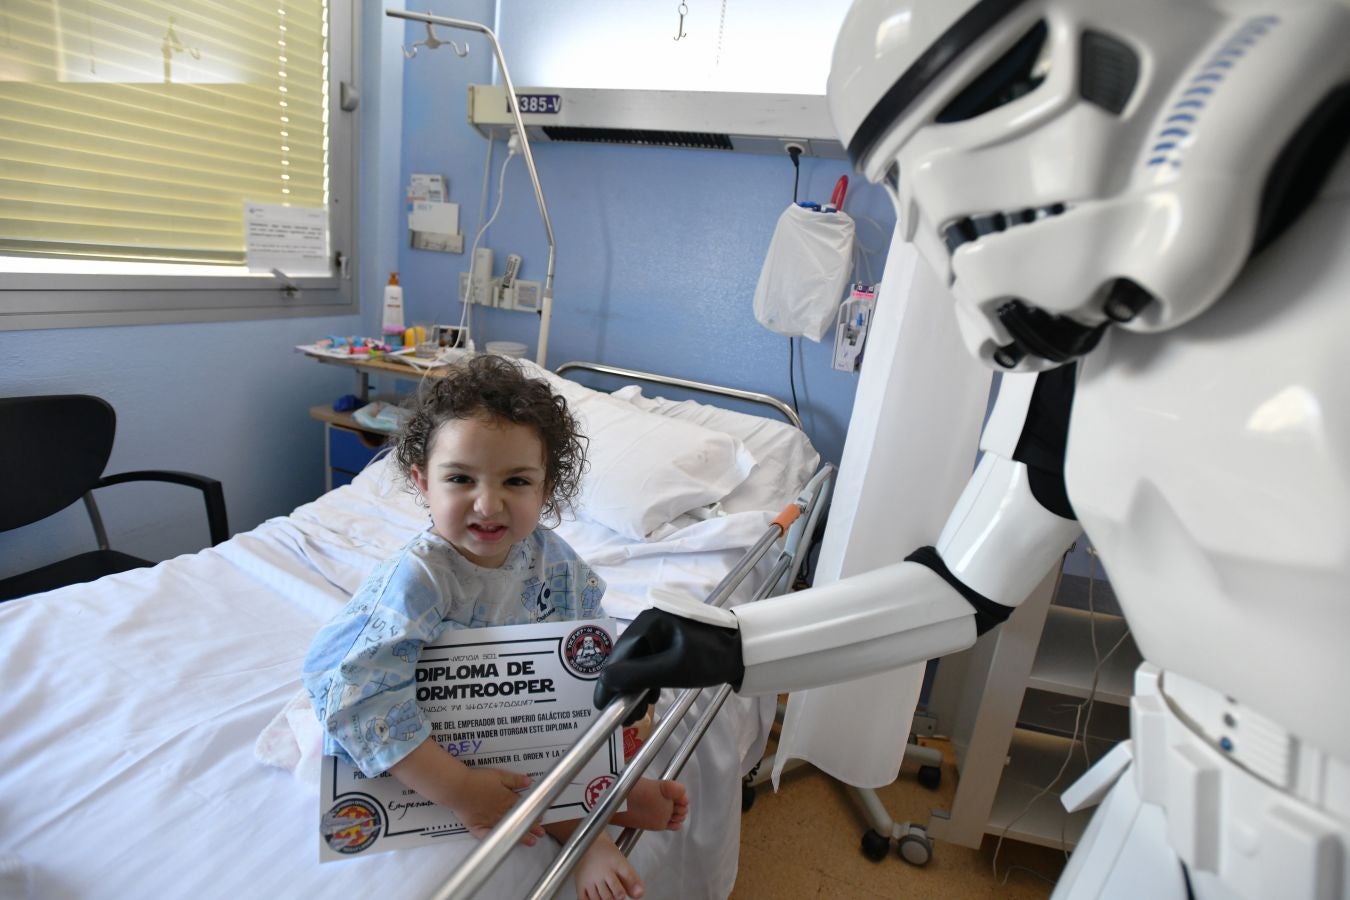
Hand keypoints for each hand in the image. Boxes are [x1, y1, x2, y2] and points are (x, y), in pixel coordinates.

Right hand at [451, 767, 545, 844]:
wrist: (458, 787)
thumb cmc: (478, 780)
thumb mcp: (499, 775)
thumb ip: (515, 780)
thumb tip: (530, 781)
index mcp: (507, 799)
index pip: (523, 807)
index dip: (533, 812)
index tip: (541, 817)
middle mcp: (500, 812)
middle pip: (518, 820)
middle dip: (531, 826)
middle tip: (541, 833)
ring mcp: (490, 821)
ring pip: (508, 829)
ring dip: (520, 836)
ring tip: (531, 842)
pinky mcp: (477, 827)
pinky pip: (488, 836)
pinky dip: (496, 839)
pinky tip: (503, 844)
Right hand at [594, 608, 744, 722]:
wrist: (742, 651)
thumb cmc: (708, 658)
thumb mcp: (672, 669)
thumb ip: (637, 675)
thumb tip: (604, 680)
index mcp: (648, 622)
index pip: (619, 654)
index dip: (608, 681)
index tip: (601, 705)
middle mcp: (649, 623)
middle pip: (626, 659)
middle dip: (622, 688)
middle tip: (622, 716)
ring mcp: (660, 631)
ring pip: (638, 663)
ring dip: (634, 688)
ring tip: (636, 714)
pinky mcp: (670, 641)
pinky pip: (650, 662)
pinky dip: (647, 681)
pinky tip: (650, 698)